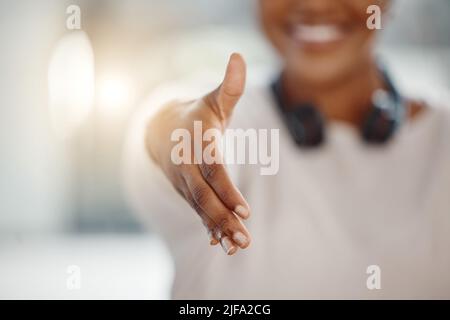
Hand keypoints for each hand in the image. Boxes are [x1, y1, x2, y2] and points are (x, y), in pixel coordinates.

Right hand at [146, 53, 250, 254]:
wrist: (163, 132)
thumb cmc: (197, 116)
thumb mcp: (213, 100)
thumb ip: (230, 86)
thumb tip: (239, 57)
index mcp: (197, 144)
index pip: (213, 170)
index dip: (227, 190)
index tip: (245, 210)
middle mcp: (187, 167)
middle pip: (205, 196)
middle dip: (224, 218)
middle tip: (245, 239)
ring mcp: (185, 183)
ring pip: (202, 209)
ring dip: (219, 228)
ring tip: (238, 247)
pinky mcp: (187, 192)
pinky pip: (199, 212)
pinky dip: (210, 229)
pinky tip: (223, 245)